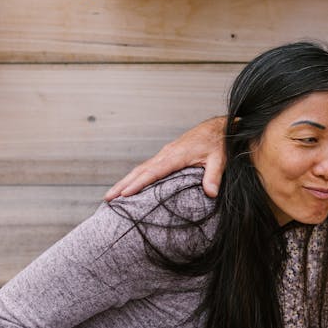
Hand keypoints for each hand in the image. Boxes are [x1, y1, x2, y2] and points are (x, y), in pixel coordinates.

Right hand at [104, 116, 226, 199]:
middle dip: (123, 184)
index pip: (153, 171)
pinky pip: (147, 167)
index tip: (124, 194)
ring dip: (125, 181)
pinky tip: (130, 185)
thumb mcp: (219, 159)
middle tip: (107, 198)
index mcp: (176, 155)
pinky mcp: (167, 155)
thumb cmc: (218, 143)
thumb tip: (211, 193)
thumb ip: (213, 176)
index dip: (138, 183)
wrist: (218, 128)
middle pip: (140, 170)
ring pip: (141, 168)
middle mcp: (167, 154)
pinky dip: (136, 176)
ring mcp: (165, 153)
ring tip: (111, 195)